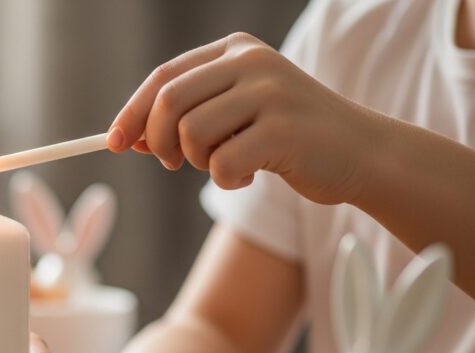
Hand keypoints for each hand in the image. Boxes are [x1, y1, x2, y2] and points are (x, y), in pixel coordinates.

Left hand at [108, 32, 378, 204]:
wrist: (361, 153)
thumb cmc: (289, 137)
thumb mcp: (234, 116)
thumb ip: (185, 118)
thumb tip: (125, 138)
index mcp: (235, 50)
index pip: (163, 78)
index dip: (131, 113)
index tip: (113, 143)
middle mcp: (251, 62)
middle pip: (168, 103)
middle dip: (157, 142)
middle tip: (174, 163)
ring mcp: (270, 93)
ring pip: (191, 134)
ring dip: (199, 163)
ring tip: (227, 164)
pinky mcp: (284, 130)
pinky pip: (221, 164)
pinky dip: (227, 180)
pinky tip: (253, 174)